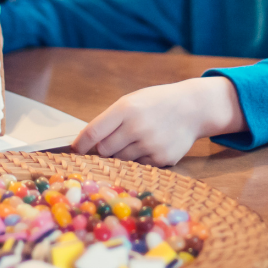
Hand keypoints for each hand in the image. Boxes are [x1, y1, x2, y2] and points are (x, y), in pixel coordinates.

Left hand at [74, 77, 244, 165]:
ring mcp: (150, 144)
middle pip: (105, 150)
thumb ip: (112, 119)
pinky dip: (140, 159)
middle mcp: (137, 127)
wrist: (192, 107)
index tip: (75, 150)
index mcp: (126, 108)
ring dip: (123, 154)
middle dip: (105, 148)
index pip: (94, 131)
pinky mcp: (162, 159)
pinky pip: (139, 166)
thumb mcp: (133, 101)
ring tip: (137, 139)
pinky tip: (151, 144)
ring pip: (121, 160)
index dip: (81, 143)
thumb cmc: (157, 103)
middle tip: (114, 141)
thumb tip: (87, 143)